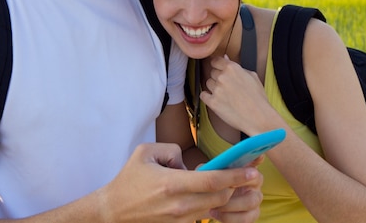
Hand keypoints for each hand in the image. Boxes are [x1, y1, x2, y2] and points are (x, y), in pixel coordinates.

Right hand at [97, 143, 261, 222]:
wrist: (114, 212)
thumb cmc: (129, 180)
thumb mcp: (146, 153)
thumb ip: (172, 150)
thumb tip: (188, 161)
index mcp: (173, 184)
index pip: (213, 180)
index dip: (236, 175)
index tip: (252, 170)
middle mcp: (180, 204)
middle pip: (220, 196)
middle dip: (236, 186)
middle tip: (248, 175)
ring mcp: (180, 219)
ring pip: (214, 206)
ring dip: (223, 195)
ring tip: (228, 182)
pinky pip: (202, 214)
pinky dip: (209, 204)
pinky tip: (208, 194)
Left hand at [201, 55, 273, 134]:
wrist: (258, 117)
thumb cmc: (258, 99)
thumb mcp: (252, 77)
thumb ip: (237, 66)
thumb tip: (226, 58)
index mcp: (232, 68)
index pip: (216, 60)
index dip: (217, 65)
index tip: (218, 69)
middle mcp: (223, 77)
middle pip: (212, 72)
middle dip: (218, 78)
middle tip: (228, 86)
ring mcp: (217, 90)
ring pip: (208, 83)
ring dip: (214, 87)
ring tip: (226, 95)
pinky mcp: (212, 102)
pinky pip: (203, 95)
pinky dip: (208, 97)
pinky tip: (217, 100)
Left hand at [209, 157, 263, 222]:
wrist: (207, 204)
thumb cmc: (209, 185)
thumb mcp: (207, 174)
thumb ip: (210, 169)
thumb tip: (209, 167)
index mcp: (244, 167)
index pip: (255, 158)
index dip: (257, 156)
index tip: (257, 156)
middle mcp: (254, 181)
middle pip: (257, 178)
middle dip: (239, 182)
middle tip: (225, 186)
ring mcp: (255, 198)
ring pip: (251, 201)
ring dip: (231, 204)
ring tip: (214, 205)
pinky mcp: (252, 214)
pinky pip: (246, 218)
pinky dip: (229, 217)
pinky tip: (216, 214)